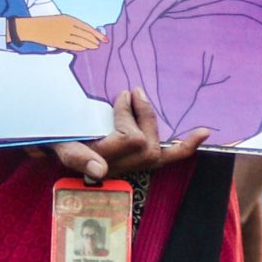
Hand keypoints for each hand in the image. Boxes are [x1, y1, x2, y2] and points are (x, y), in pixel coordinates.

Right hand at [13, 14, 105, 51]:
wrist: (33, 27)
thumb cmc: (48, 23)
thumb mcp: (62, 19)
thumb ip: (74, 25)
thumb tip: (86, 32)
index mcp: (69, 19)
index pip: (87, 27)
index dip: (97, 34)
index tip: (104, 38)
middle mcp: (67, 27)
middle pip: (86, 35)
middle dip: (95, 40)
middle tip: (100, 43)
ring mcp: (63, 35)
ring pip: (81, 41)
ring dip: (89, 45)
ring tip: (95, 46)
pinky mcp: (59, 43)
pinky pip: (72, 46)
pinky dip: (80, 48)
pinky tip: (84, 48)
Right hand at [48, 88, 209, 183]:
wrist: (56, 146)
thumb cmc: (56, 139)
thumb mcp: (58, 143)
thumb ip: (75, 156)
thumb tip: (100, 170)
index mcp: (97, 160)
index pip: (125, 140)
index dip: (127, 116)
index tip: (123, 95)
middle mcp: (116, 168)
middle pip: (142, 143)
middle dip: (142, 114)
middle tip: (132, 91)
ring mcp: (131, 166)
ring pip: (154, 148)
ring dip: (152, 120)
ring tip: (140, 97)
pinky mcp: (142, 161)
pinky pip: (168, 157)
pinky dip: (185, 147)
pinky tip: (204, 133)